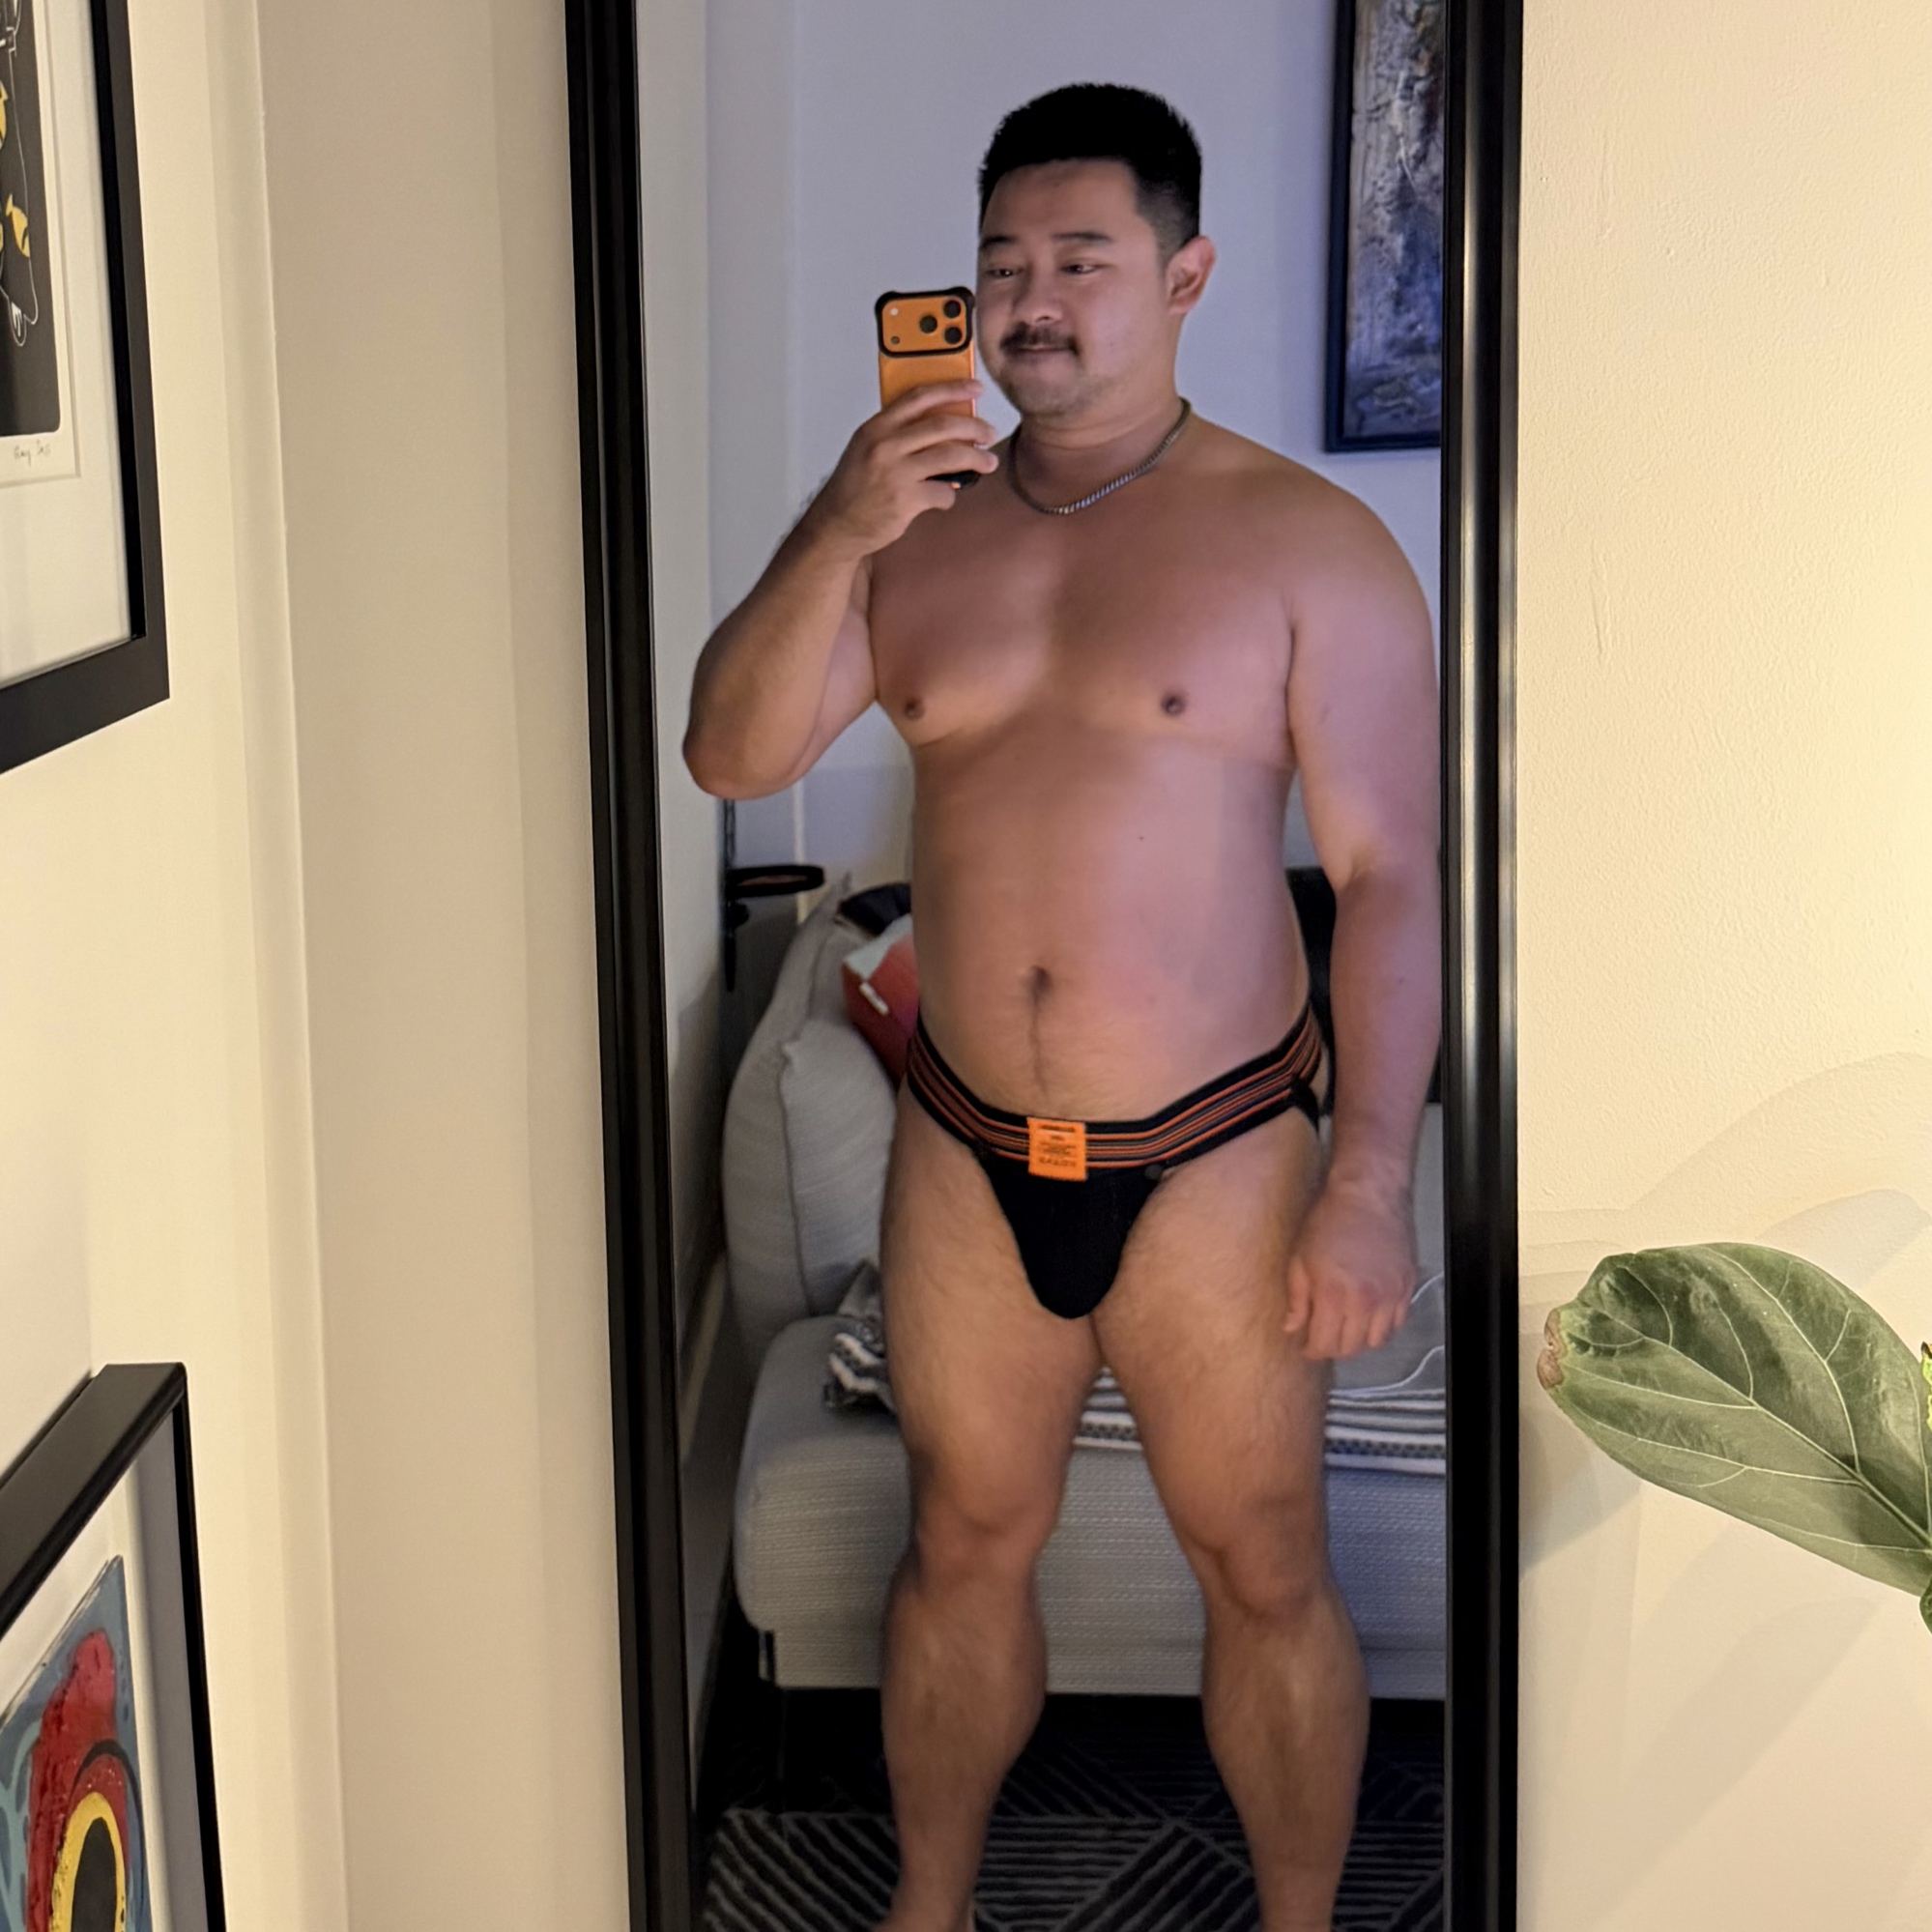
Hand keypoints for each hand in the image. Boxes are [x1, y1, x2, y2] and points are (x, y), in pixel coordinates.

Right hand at [804, 382, 998, 556]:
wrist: (836, 525)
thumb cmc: (855, 488)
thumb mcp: (867, 448)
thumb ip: (898, 433)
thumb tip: (943, 424)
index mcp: (876, 427)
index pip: (920, 396)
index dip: (952, 388)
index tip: (976, 387)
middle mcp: (885, 445)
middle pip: (943, 425)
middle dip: (974, 427)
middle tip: (989, 432)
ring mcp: (895, 473)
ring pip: (951, 456)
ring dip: (977, 459)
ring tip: (988, 463)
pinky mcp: (905, 500)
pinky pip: (944, 492)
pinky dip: (951, 495)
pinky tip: (945, 497)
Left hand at [1284, 1172, 1416, 1360]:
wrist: (1368, 1194)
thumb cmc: (1329, 1221)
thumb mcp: (1299, 1258)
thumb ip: (1296, 1299)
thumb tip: (1291, 1327)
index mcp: (1333, 1294)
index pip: (1324, 1344)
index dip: (1312, 1350)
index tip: (1306, 1345)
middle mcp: (1365, 1301)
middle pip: (1351, 1348)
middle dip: (1332, 1348)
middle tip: (1322, 1337)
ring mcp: (1390, 1296)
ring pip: (1376, 1341)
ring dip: (1358, 1341)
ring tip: (1345, 1327)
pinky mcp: (1406, 1287)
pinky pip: (1396, 1324)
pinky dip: (1381, 1327)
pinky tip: (1367, 1315)